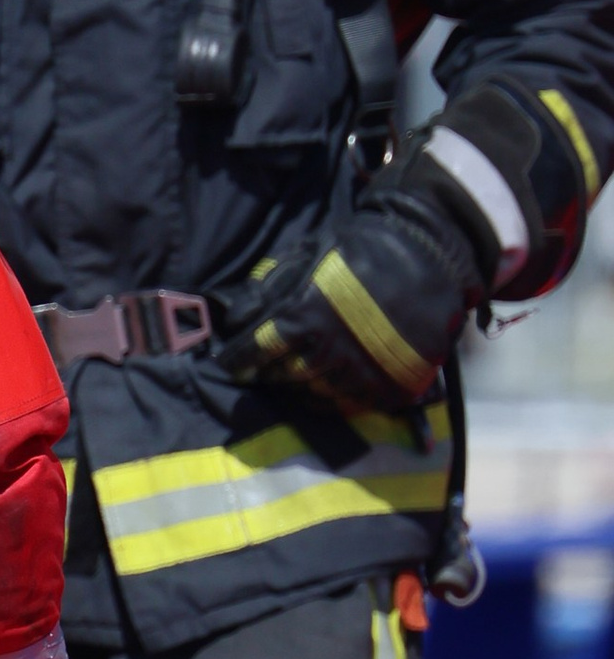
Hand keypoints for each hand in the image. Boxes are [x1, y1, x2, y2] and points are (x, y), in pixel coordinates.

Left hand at [216, 189, 476, 417]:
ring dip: (299, 386)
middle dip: (268, 373)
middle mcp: (327, 354)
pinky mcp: (387, 391)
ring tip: (296, 375)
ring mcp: (359, 376)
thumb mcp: (308, 257)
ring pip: (312, 395)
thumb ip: (271, 289)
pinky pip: (346, 406)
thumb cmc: (363, 252)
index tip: (230, 363)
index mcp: (302, 319)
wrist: (430, 259)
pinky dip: (330, 399)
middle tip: (264, 368)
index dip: (238, 360)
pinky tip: (326, 385)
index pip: (254, 353)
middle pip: (281, 377)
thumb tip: (237, 316)